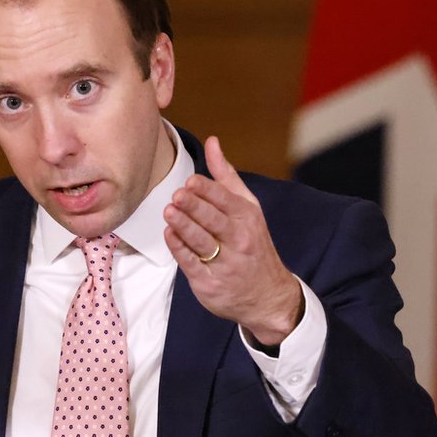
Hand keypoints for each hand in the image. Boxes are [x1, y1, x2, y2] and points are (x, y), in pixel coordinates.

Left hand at [163, 136, 303, 345]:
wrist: (267, 295)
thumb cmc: (251, 243)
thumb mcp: (247, 207)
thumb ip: (226, 175)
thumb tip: (212, 141)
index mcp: (247, 218)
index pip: (226, 200)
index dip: (207, 191)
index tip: (190, 182)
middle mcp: (239, 240)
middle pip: (213, 220)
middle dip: (194, 206)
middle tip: (177, 196)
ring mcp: (225, 263)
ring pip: (201, 241)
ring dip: (183, 225)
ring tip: (169, 211)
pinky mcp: (209, 283)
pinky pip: (191, 263)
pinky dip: (179, 248)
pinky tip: (170, 234)